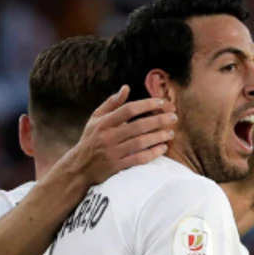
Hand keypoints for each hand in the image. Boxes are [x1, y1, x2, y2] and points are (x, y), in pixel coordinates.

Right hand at [65, 86, 179, 184]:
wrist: (80, 166)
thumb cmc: (91, 139)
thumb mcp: (96, 119)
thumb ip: (111, 103)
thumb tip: (126, 88)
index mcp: (104, 122)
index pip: (128, 110)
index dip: (146, 105)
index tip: (161, 102)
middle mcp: (108, 136)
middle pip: (137, 126)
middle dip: (158, 120)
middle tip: (173, 117)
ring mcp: (112, 152)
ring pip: (139, 143)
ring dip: (157, 137)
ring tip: (171, 133)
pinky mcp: (117, 166)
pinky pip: (138, 159)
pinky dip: (151, 153)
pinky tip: (162, 148)